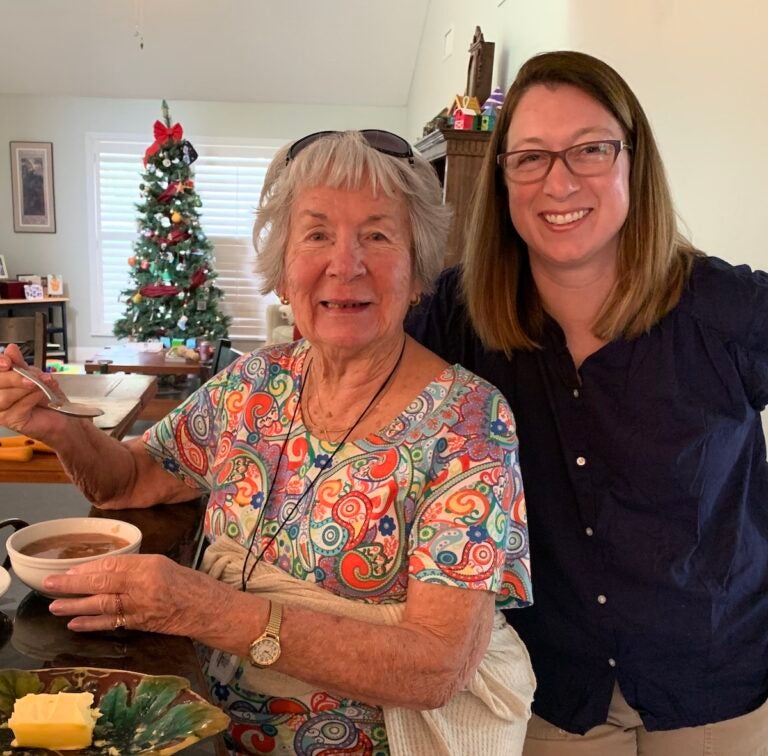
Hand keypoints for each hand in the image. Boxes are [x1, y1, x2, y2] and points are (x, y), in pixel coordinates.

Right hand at [0, 343, 67, 437]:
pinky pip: (18, 406)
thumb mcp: (33, 375)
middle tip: (32, 377)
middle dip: (14, 377)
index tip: (8, 362)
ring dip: (26, 389)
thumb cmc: (46, 396)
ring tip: (41, 386)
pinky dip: (32, 398)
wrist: (63, 414)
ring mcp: (1, 410)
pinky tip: (41, 396)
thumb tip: (10, 349)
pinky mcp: (11, 421)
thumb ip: (20, 363)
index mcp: (1, 382)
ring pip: (5, 396)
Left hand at [46, 553, 232, 636]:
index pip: (112, 566)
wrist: (210, 609)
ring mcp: (141, 608)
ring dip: (76, 606)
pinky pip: (112, 623)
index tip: (67, 570)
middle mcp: (143, 587)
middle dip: (73, 585)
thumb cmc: (190, 583)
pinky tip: (75, 624)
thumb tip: (107, 571)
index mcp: (150, 566)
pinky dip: (92, 624)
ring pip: (102, 605)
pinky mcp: (141, 625)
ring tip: (54, 605)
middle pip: (102, 585)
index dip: (87, 569)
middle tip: (49, 584)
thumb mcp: (164, 564)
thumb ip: (136, 567)